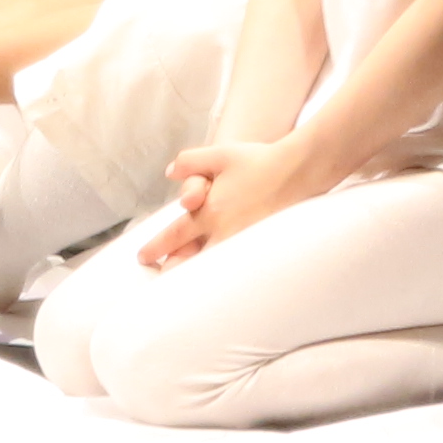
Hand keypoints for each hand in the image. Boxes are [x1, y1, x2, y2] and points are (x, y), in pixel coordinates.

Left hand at [144, 135, 313, 267]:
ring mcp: (245, 242)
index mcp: (209, 211)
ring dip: (196, 277)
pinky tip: (222, 283)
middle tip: (159, 281)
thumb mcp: (219, 154)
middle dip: (173, 272)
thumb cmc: (260, 160)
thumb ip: (189, 162)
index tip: (143, 258)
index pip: (175, 235)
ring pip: (213, 267)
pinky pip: (238, 267)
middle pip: (191, 261)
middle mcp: (224, 231)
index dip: (157, 247)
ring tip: (184, 289)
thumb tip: (169, 174)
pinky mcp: (264, 247)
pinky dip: (225, 276)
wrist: (299, 169)